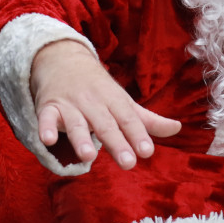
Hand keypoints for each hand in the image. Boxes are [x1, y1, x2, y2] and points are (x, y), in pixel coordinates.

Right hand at [30, 40, 181, 169]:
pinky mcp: (48, 108)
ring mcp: (70, 105)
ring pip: (76, 123)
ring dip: (81, 139)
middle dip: (116, 143)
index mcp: (115, 101)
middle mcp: (94, 103)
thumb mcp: (123, 102)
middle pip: (106, 125)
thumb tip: (178, 129)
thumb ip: (147, 120)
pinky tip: (47, 140)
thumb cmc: (99, 89)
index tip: (147, 151)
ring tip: (88, 157)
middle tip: (128, 163)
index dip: (138, 135)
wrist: (63, 59)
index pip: (128, 119)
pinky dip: (45, 128)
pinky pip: (45, 118)